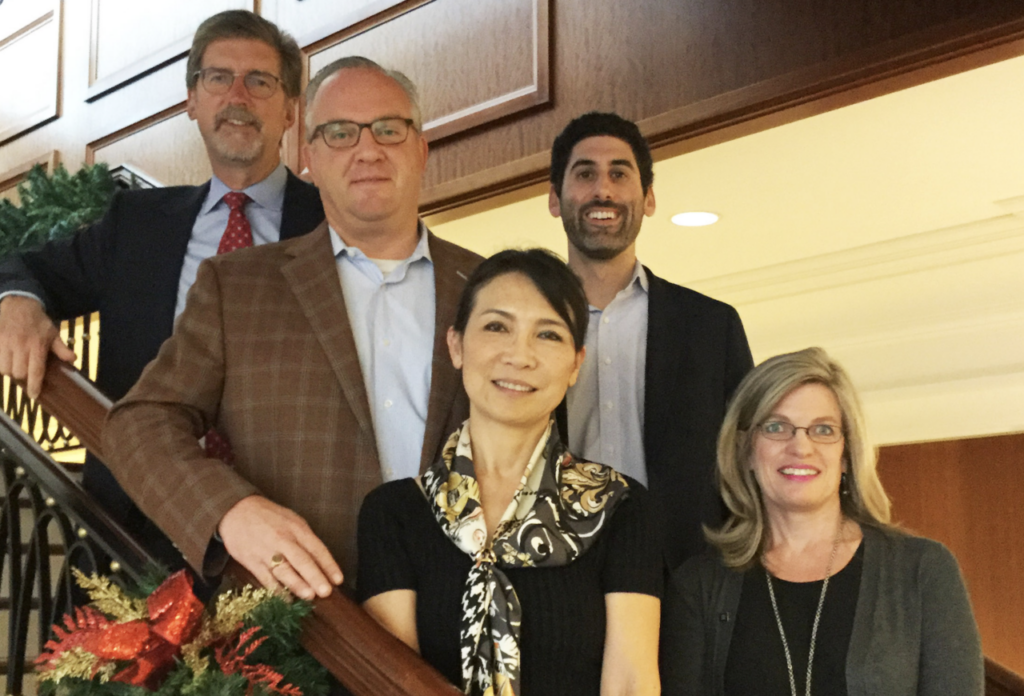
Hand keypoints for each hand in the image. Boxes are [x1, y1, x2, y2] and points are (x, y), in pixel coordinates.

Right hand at [0, 295, 75, 398]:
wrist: (19, 303)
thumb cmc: (38, 321)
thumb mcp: (52, 333)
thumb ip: (61, 348)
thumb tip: (72, 360)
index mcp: (37, 345)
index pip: (36, 371)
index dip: (35, 386)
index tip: (34, 395)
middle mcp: (20, 345)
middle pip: (18, 373)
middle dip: (22, 377)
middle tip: (25, 374)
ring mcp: (5, 343)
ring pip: (4, 369)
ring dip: (10, 371)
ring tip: (15, 366)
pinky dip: (0, 364)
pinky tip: (6, 360)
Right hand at [218, 495, 343, 599]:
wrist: (236, 511)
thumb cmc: (269, 516)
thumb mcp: (291, 520)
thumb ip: (305, 539)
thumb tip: (321, 561)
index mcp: (296, 528)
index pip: (317, 548)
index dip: (328, 565)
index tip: (338, 580)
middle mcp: (283, 540)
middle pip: (302, 560)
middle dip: (315, 576)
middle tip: (326, 592)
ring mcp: (267, 551)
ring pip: (284, 570)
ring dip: (297, 584)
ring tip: (309, 596)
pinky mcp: (252, 561)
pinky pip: (266, 578)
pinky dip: (276, 590)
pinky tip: (286, 600)